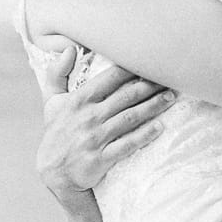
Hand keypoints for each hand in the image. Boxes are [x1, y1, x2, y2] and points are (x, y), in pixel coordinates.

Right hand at [33, 46, 175, 195]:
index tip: (150, 61)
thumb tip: (68, 48)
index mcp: (79, 100)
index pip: (109, 78)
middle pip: (125, 96)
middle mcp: (88, 117)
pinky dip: (144, 135)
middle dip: (149, 87)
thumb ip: (57, 74)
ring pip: (130, 118)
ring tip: (170, 98)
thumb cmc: (56, 133)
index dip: (132, 69)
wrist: (53, 172)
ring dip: (152, 107)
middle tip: (169, 79)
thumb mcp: (51, 102)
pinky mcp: (101, 158)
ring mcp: (95, 138)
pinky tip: (160, 127)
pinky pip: (127, 145)